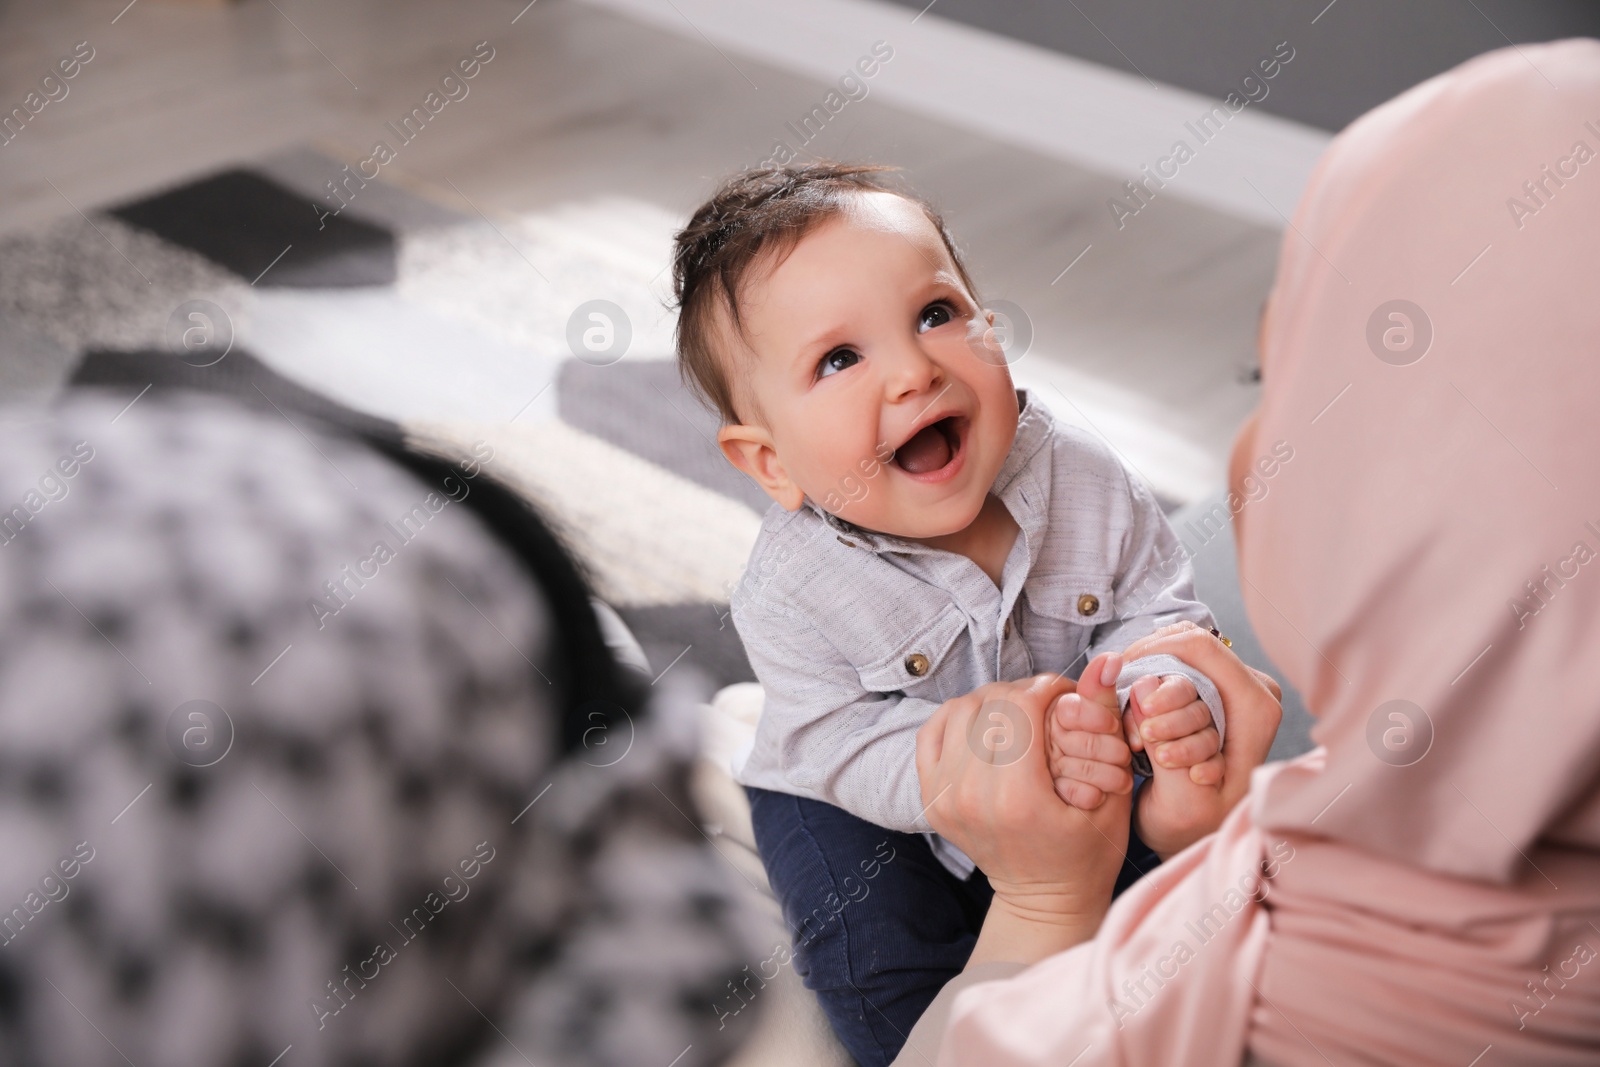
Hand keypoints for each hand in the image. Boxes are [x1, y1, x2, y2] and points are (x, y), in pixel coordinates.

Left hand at [916, 672, 1128, 964]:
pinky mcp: (930, 797)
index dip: (1048, 687)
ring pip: (958, 710)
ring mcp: (944, 798)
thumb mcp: (1112, 790)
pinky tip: (985, 724)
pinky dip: (956, 718)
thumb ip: (1103, 720)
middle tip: (1047, 702)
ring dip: (990, 701)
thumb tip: (1104, 661)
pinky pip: (931, 732)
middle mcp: (970, 797)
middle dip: (1022, 693)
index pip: (1020, 706)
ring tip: (1019, 713)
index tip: (1066, 693)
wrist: (1045, 900)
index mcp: (1016, 798)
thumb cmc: (1089, 852)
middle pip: (988, 704)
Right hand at [1120, 623, 1282, 858]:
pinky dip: (1144, 694)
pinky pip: (1168, 667)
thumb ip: (1165, 746)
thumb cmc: (1196, 827)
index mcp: (1257, 709)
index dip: (1153, 654)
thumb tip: (1143, 686)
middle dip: (1150, 687)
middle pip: (1186, 650)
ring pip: (1174, 655)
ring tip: (1142, 741)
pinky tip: (1141, 730)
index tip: (1123, 684)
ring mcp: (1231, 690)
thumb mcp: (1182, 801)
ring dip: (1144, 694)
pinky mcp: (1210, 693)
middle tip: (1139, 734)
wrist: (1197, 837)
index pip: (1201, 648)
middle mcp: (1251, 691)